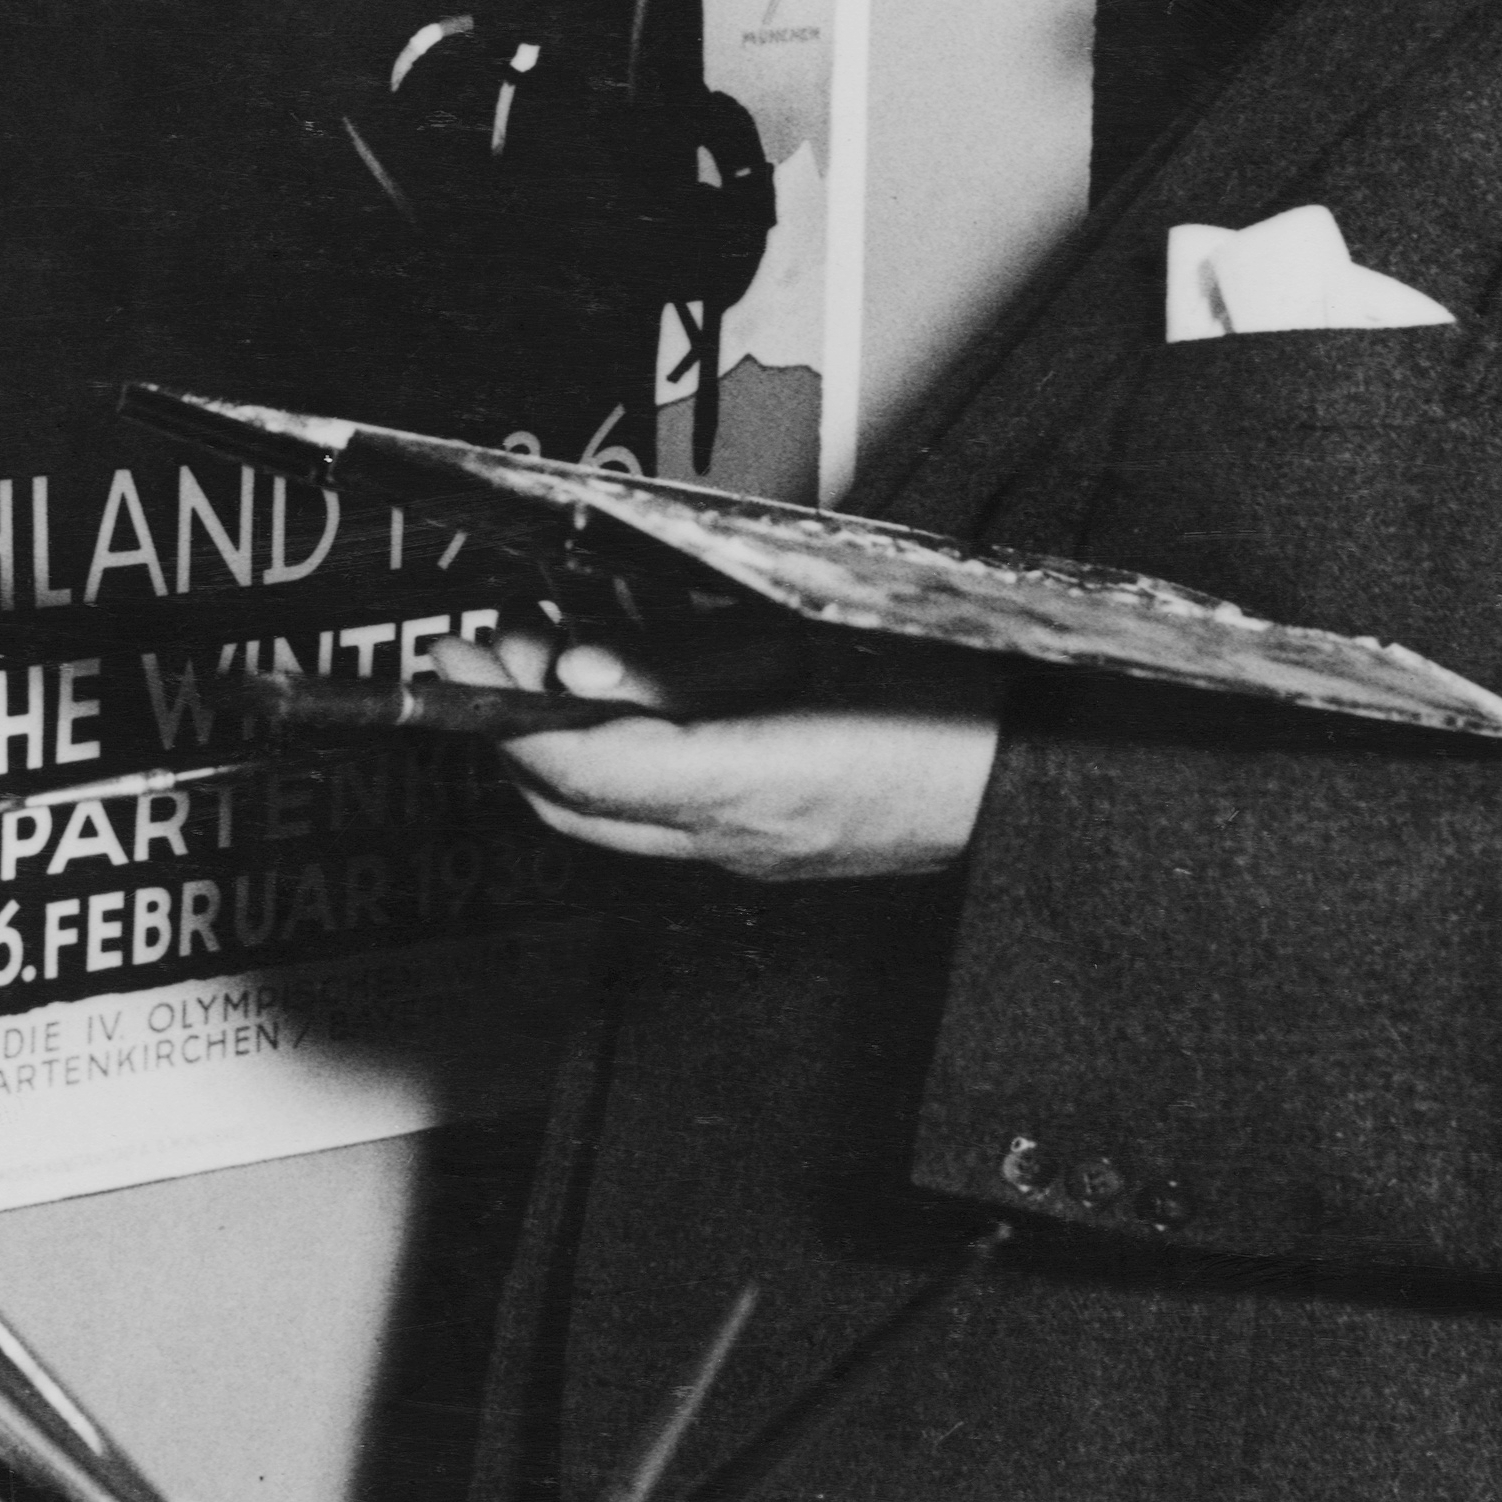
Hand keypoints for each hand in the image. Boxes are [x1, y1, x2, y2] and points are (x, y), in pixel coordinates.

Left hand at [432, 604, 997, 882]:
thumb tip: (580, 666)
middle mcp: (738, 840)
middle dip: (514, 725)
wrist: (1042, 778)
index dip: (504, 715)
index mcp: (749, 786)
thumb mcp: (817, 647)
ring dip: (564, 738)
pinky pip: (664, 811)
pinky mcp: (772, 847)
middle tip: (487, 646)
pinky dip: (621, 756)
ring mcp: (754, 854)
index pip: (580, 770)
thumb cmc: (957, 699)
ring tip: (546, 651)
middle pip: (575, 805)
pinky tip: (626, 694)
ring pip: (614, 813)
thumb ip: (692, 661)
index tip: (459, 662)